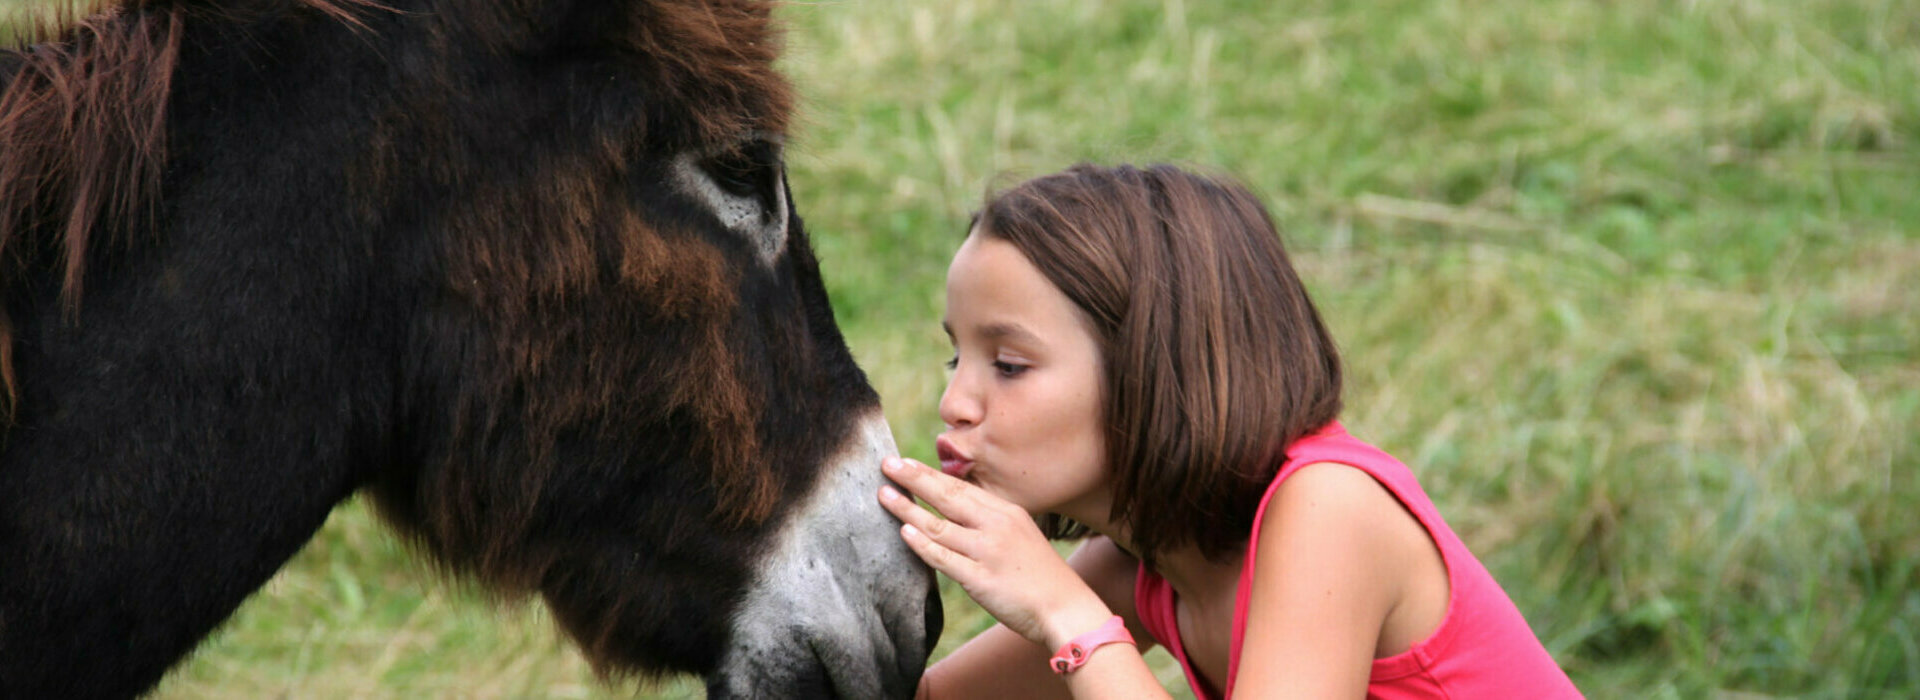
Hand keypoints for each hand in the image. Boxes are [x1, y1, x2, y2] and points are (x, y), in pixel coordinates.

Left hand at [877, 456, 1112, 648]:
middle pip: (947, 496)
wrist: (1065, 607)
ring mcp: (988, 552)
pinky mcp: (980, 579)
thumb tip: (955, 509)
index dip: (929, 473)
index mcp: (1006, 512)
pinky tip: (903, 531)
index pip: (960, 487)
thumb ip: (991, 521)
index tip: (905, 462)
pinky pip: (944, 558)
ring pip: (939, 525)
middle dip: (913, 479)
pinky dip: (922, 543)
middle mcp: (996, 526)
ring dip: (908, 508)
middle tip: (887, 464)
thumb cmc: (1041, 575)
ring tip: (883, 495)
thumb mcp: (1020, 534)